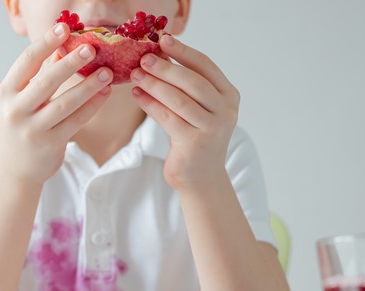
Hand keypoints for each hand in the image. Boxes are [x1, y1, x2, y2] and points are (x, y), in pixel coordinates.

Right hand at [0, 23, 113, 185]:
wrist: (11, 171)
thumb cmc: (16, 130)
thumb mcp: (17, 102)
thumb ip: (35, 78)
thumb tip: (59, 49)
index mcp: (6, 93)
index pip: (26, 62)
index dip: (45, 43)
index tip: (63, 28)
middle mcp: (16, 110)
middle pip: (47, 81)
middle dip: (71, 63)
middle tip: (91, 48)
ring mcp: (33, 129)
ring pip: (65, 103)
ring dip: (88, 86)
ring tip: (107, 72)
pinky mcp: (50, 144)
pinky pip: (76, 121)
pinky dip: (92, 106)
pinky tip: (104, 93)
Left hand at [130, 35, 239, 191]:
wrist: (200, 176)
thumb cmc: (195, 136)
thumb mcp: (198, 108)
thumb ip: (186, 85)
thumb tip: (159, 55)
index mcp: (229, 95)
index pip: (206, 66)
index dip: (183, 52)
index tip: (163, 40)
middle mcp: (226, 111)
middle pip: (192, 82)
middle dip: (166, 68)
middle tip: (143, 58)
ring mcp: (212, 128)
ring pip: (178, 99)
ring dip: (154, 84)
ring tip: (135, 75)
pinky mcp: (195, 143)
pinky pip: (167, 117)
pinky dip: (150, 104)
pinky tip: (137, 95)